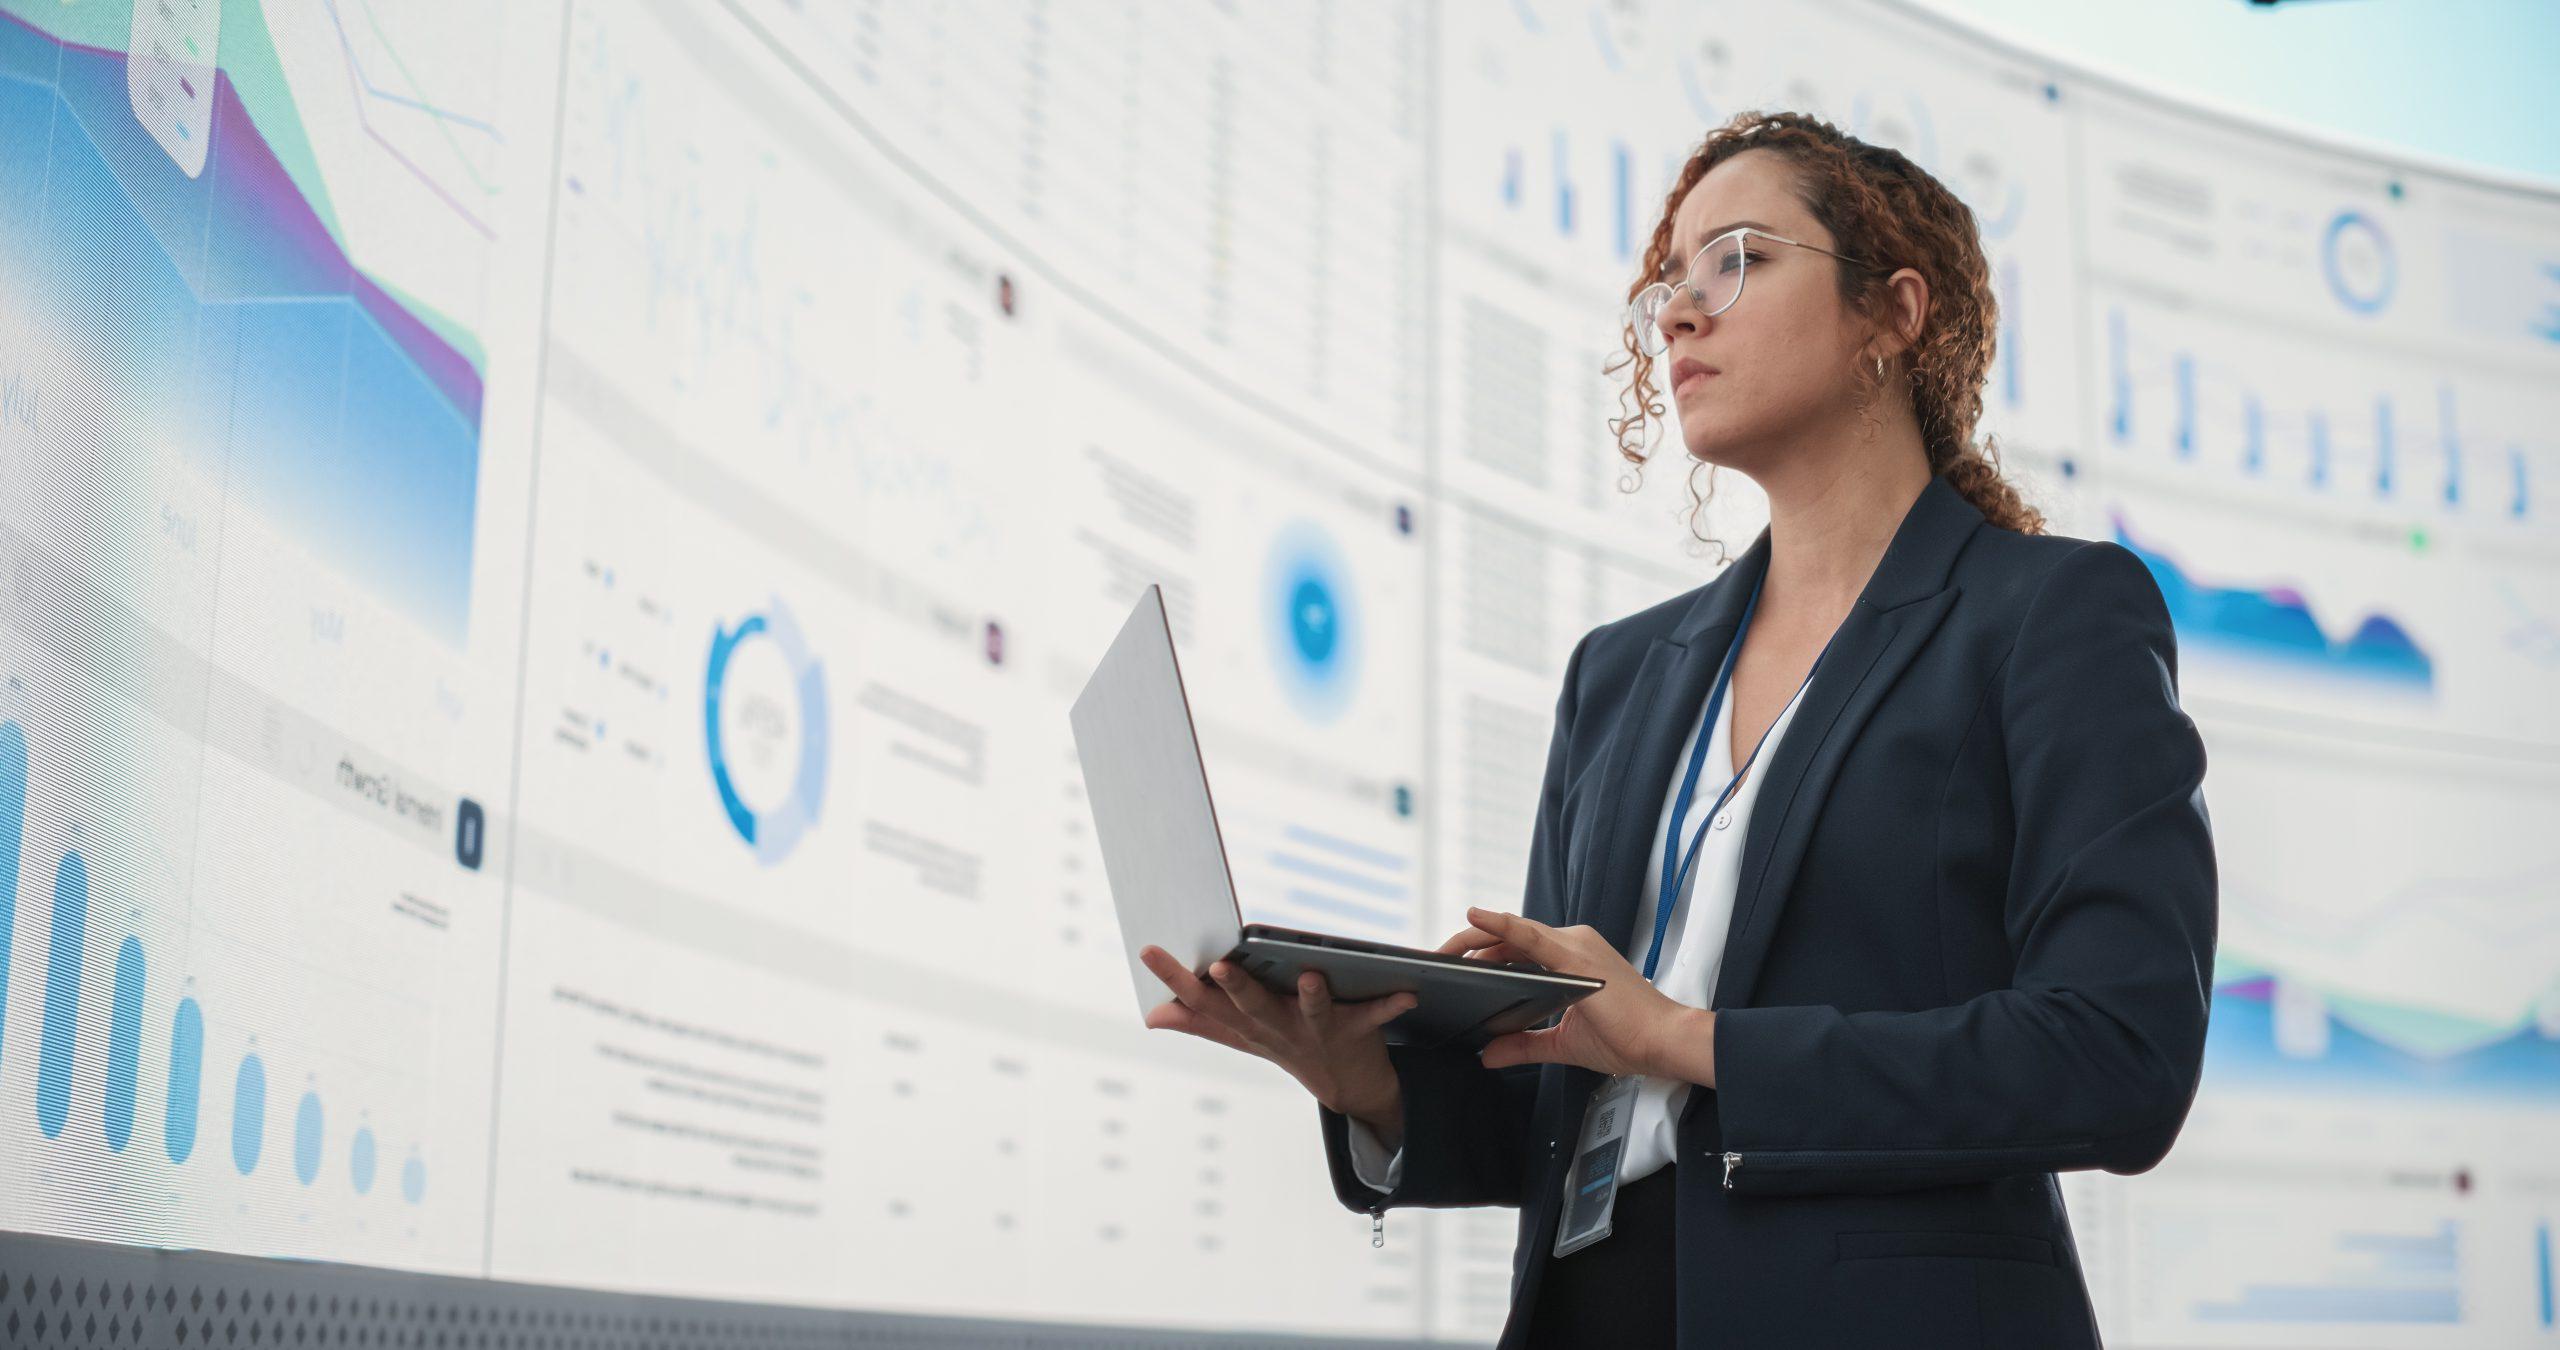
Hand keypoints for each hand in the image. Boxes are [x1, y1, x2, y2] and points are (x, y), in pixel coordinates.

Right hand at [1137, 944, 1416, 1129]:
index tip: (1149, 948)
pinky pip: (1374, 1016)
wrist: (1346, 1086)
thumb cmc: (1287, 1045)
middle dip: (1236, 988)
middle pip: (1252, 1009)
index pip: (1202, 1002)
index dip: (1173, 978)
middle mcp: (1278, 1030)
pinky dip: (1391, 1005)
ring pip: (1313, 1014)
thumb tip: (1153, 1015)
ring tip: (1314, 976)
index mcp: (1247, 1025)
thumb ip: (1201, 1021)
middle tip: (1220, 965)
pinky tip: (1407, 992)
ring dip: (1314, 997)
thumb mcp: (1242, 1036)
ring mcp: (1317, 1032)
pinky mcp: (1356, 1030)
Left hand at [1440, 906, 1695, 1078]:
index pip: (1516, 949)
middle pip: (1508, 937)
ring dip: (1475, 938)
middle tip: (1436, 960)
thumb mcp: (1563, 1044)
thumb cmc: (1628, 1038)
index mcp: (1570, 958)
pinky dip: (1502, 926)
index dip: (1482, 954)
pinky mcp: (1576, 955)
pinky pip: (1530, 935)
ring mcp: (1575, 945)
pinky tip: (1477, 918)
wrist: (1664, 1042)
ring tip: (1443, 950)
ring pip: (1513, 932)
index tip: (1452, 967)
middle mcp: (1571, 943)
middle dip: (1469, 946)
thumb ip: (1524, 1045)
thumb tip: (1488, 1053)